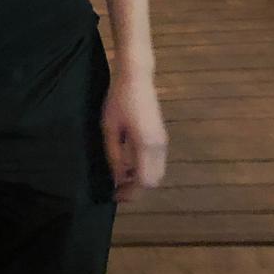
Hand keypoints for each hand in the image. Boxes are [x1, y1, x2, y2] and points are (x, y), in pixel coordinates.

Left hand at [102, 68, 166, 200]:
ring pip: (157, 172)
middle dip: (136, 189)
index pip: (143, 181)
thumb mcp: (109, 128)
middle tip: (117, 189)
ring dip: (141, 179)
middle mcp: (160, 146)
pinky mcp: (162, 136)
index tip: (114, 195)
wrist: (137, 77)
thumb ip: (114, 154)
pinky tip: (128, 164)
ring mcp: (163, 141)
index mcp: (146, 144)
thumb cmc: (118, 99)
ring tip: (120, 177)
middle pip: (153, 180)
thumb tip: (117, 178)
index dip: (130, 193)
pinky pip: (157, 162)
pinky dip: (145, 169)